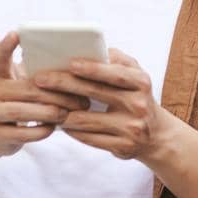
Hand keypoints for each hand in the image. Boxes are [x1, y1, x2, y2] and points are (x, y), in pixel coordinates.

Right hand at [0, 32, 89, 156]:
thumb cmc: (17, 101)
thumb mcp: (19, 83)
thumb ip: (34, 71)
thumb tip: (72, 58)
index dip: (6, 45)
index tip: (16, 33)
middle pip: (26, 89)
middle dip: (56, 94)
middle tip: (80, 98)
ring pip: (24, 112)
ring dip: (51, 112)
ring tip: (68, 113)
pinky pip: (23, 133)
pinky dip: (42, 130)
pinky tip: (54, 127)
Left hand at [36, 50, 169, 160]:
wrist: (157, 136)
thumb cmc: (138, 98)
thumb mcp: (137, 76)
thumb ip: (119, 61)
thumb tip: (98, 50)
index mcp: (140, 83)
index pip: (114, 73)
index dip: (92, 68)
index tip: (69, 63)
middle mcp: (138, 105)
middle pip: (95, 93)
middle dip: (64, 84)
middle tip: (40, 79)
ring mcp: (130, 128)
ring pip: (86, 120)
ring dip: (62, 111)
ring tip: (44, 102)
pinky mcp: (122, 147)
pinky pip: (88, 138)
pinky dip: (71, 130)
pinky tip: (60, 123)